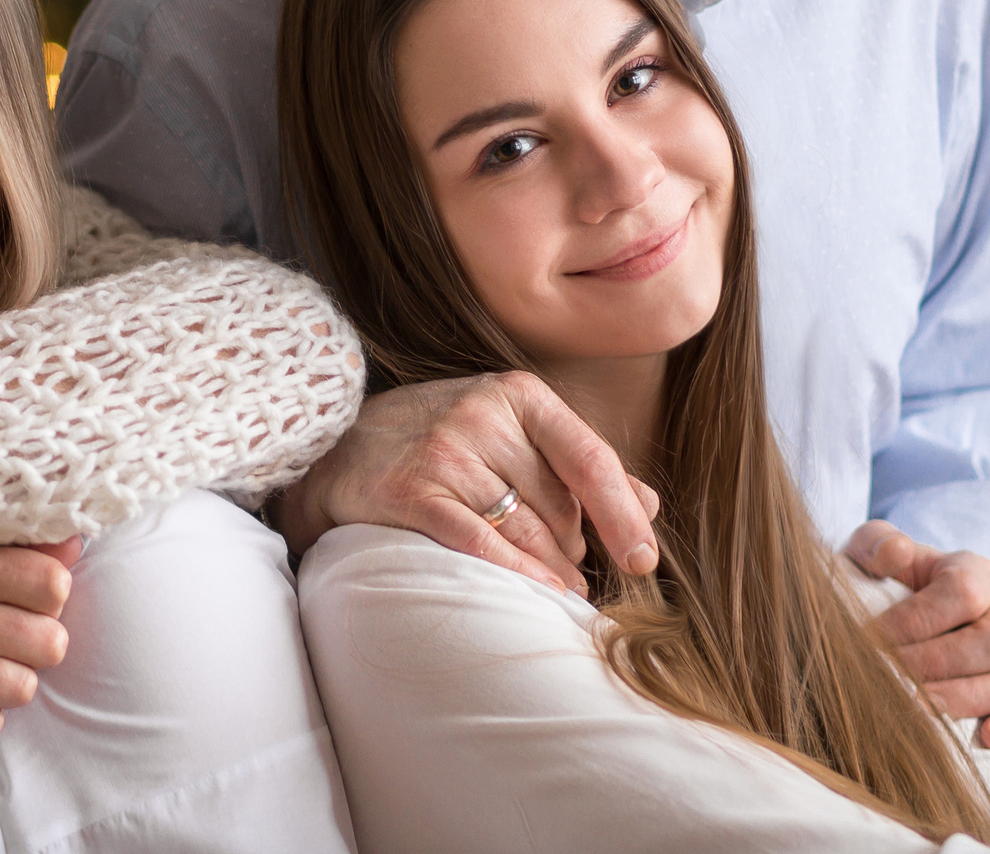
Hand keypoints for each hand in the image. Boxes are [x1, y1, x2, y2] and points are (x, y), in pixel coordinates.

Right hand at [273, 371, 660, 596]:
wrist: (339, 450)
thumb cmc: (439, 443)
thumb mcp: (510, 435)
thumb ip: (578, 466)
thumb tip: (650, 505)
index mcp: (518, 394)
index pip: (589, 458)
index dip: (622, 515)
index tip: (643, 561)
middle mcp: (483, 414)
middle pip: (558, 506)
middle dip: (573, 550)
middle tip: (572, 573)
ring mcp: (445, 450)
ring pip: (525, 531)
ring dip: (552, 572)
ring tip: (559, 593)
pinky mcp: (412, 490)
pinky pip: (480, 543)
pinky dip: (516, 575)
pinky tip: (538, 595)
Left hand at [846, 521, 989, 752]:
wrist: (915, 610)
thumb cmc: (893, 583)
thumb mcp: (876, 553)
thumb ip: (876, 542)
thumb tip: (895, 550)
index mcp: (976, 573)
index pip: (960, 592)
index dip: (915, 619)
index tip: (870, 638)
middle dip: (936, 664)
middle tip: (888, 677)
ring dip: (968, 699)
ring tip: (920, 708)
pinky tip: (986, 737)